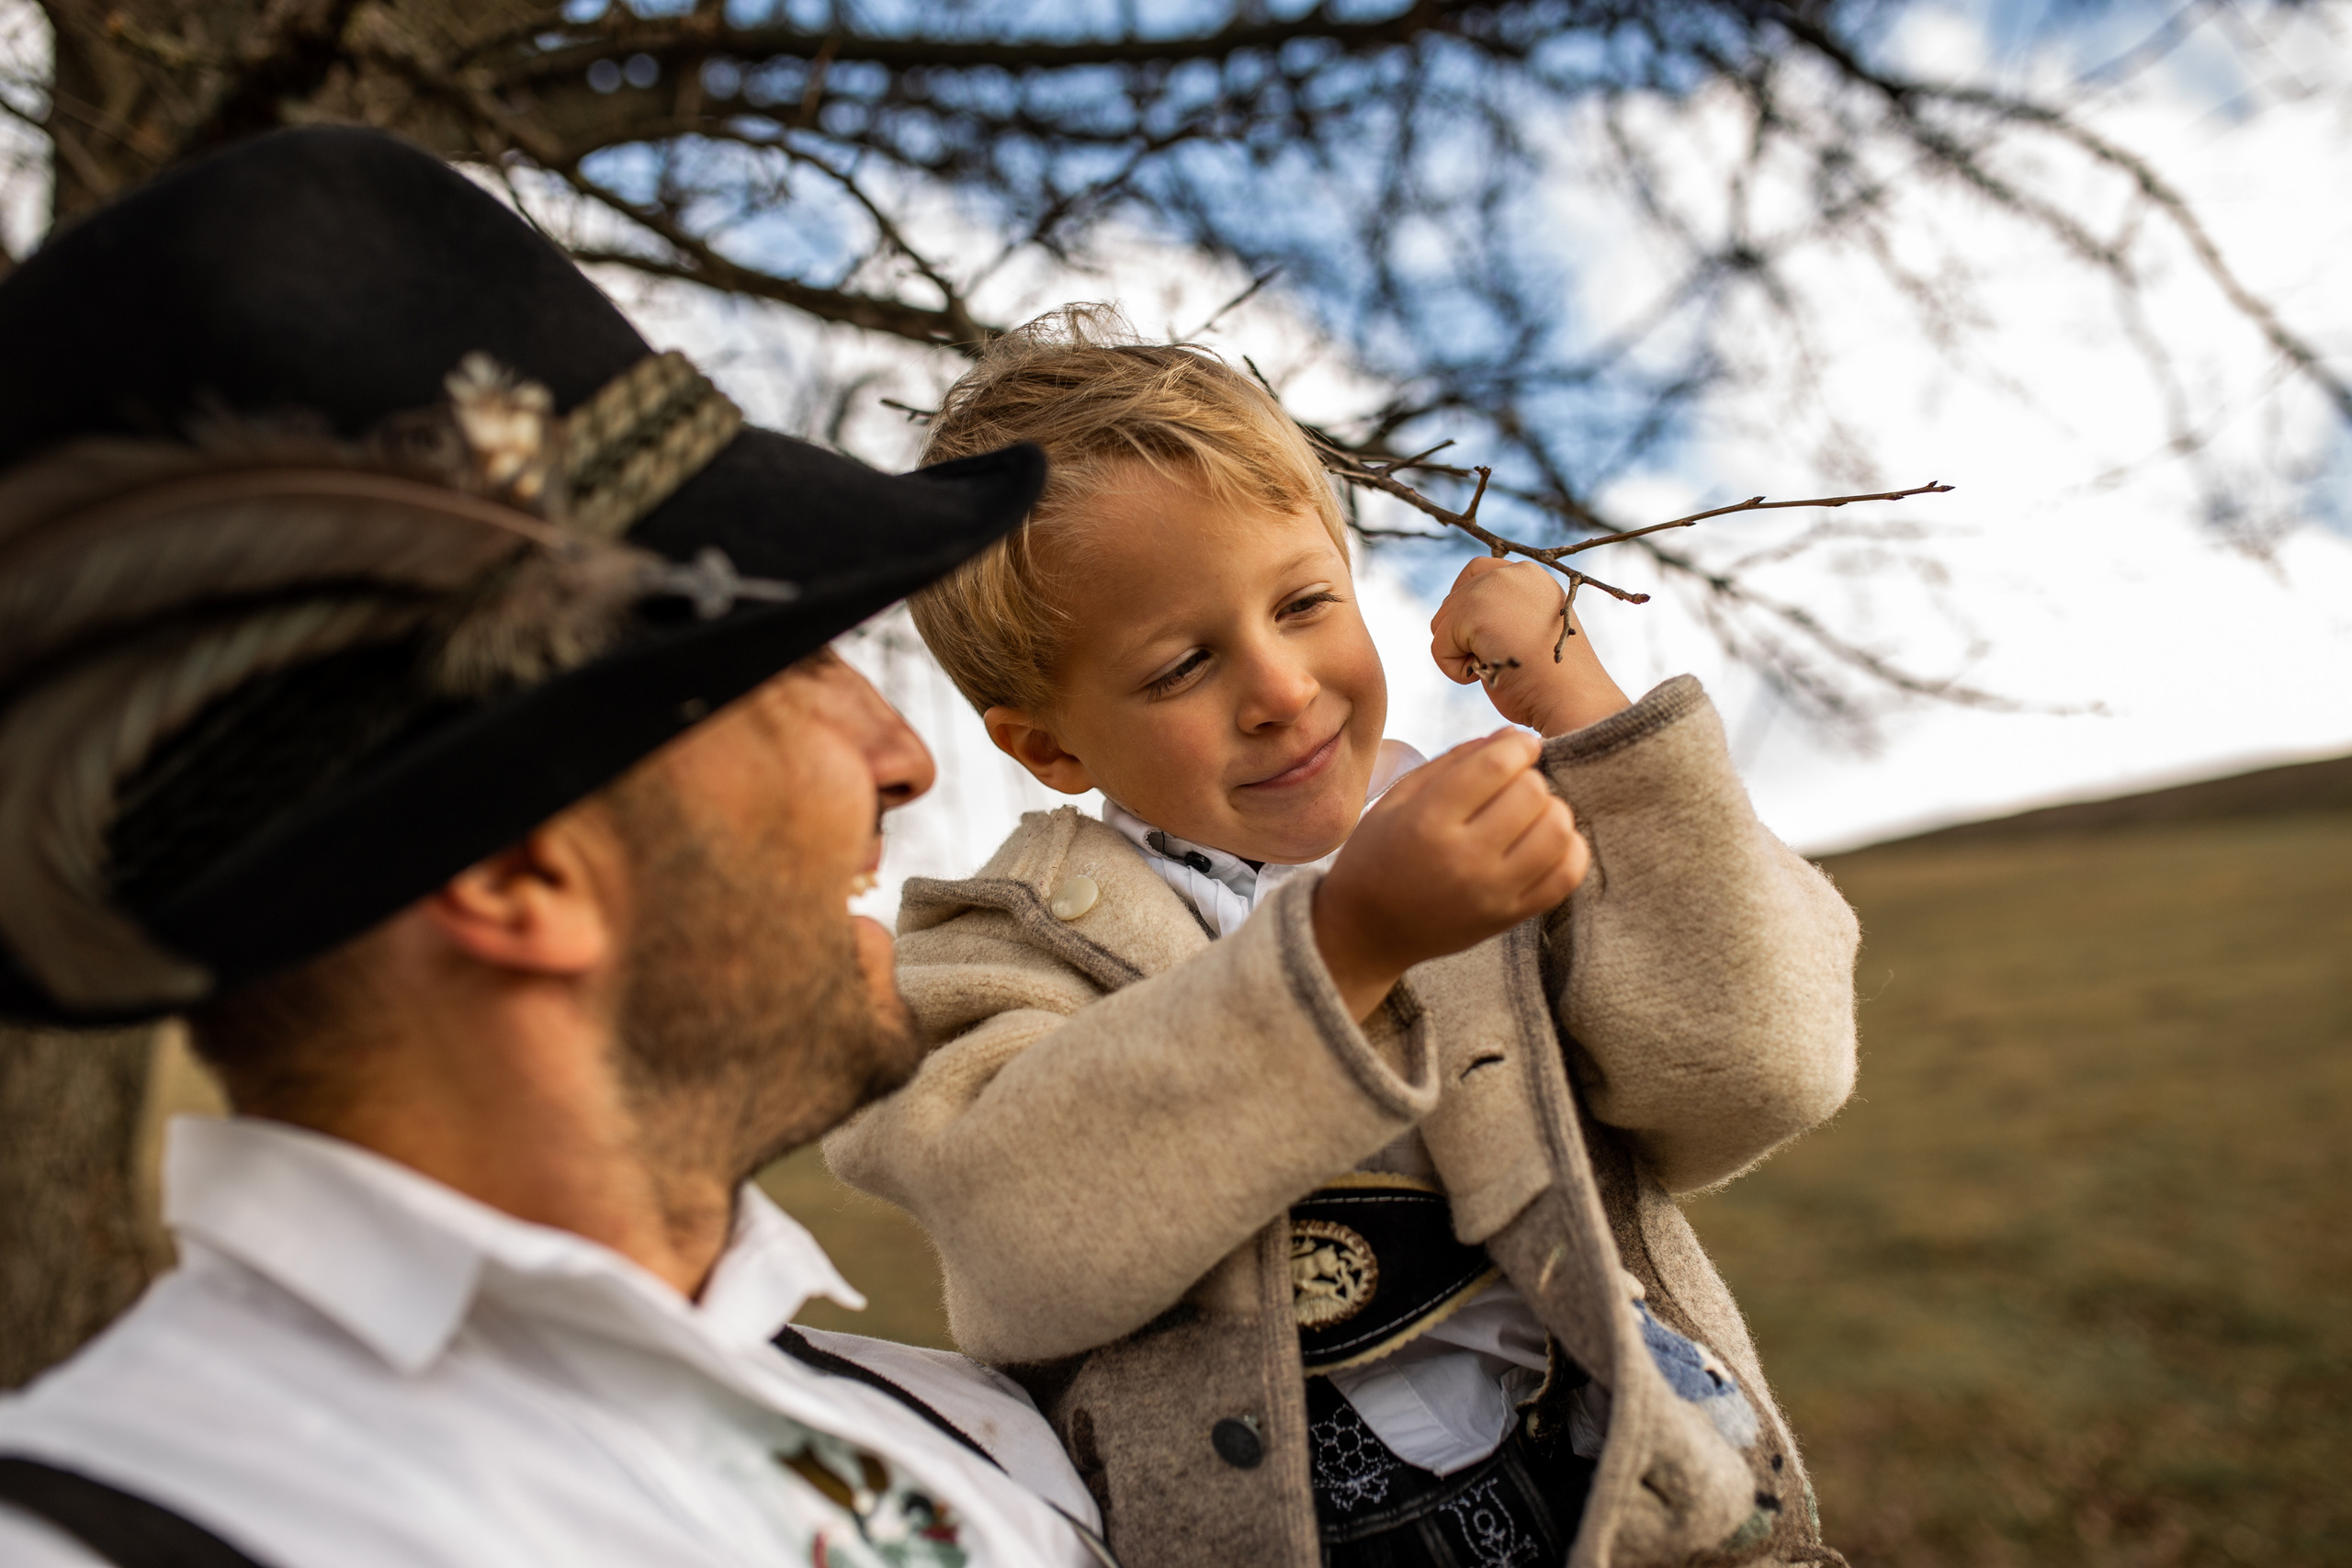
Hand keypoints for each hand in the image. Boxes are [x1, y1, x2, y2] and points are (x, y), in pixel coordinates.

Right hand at [1314, 730, 1589, 1020]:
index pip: (1495, 766)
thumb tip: (1512, 735)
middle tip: (1515, 784)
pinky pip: (1566, 875)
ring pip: (1557, 831)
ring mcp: (1491, 893)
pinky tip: (1545, 841)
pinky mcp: (1509, 917)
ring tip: (1531, 813)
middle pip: (1532, 794)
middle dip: (1530, 777)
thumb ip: (1453, 761)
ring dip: (1552, 810)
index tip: (1519, 745)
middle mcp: (1463, 859)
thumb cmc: (1377, 855)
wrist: (1368, 932)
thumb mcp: (1397, 798)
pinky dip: (1568, 849)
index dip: (1518, 745)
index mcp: (1427, 822)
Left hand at [1431, 557, 1630, 735]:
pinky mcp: (1474, 610)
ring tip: (1498, 666)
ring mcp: (1493, 587)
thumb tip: (1466, 622)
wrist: (1571, 696)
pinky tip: (1487, 674)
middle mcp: (1512, 572)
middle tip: (1498, 658)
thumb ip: (1505, 613)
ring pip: (1442, 624)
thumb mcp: (1532, 631)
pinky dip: (1454, 670)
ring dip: (1460, 654)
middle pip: (1452, 600)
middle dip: (1463, 636)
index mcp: (1530, 576)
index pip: (1476, 572)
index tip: (1478, 636)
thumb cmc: (1554, 679)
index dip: (1467, 605)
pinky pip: (1439, 646)